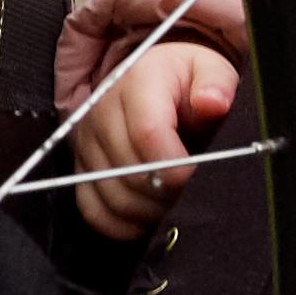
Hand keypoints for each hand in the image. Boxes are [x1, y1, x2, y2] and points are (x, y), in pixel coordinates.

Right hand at [68, 33, 242, 237]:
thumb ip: (216, 83)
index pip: (146, 133)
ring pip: (111, 197)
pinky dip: (122, 224)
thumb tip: (213, 102)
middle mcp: (100, 114)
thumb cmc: (186, 81)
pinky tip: (148, 217)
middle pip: (128, 171)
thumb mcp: (209, 69)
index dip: (173, 165)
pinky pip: (93, 211)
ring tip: (174, 204)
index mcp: (134, 84)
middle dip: (166, 193)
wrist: (155, 83)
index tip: (195, 176)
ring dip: (148, 211)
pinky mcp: (79, 169)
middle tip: (190, 193)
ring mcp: (85, 144)